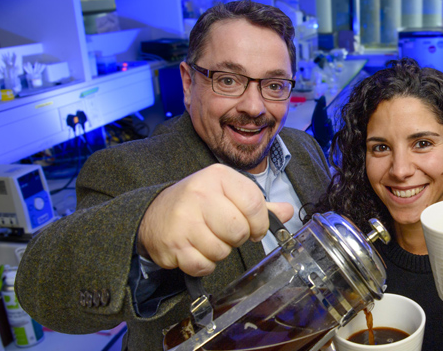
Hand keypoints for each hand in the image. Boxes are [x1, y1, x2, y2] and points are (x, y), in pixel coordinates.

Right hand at [137, 164, 293, 276]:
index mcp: (218, 177)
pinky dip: (204, 265)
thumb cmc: (198, 203)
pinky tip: (197, 250)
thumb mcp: (228, 193)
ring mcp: (183, 219)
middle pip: (238, 230)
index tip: (255, 228)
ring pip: (221, 250)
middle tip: (227, 233)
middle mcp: (199, 194)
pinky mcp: (172, 244)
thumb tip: (288, 211)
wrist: (154, 213)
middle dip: (238, 238)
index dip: (260, 223)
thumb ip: (259, 204)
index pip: (254, 203)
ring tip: (208, 239)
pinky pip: (203, 266)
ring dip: (219, 252)